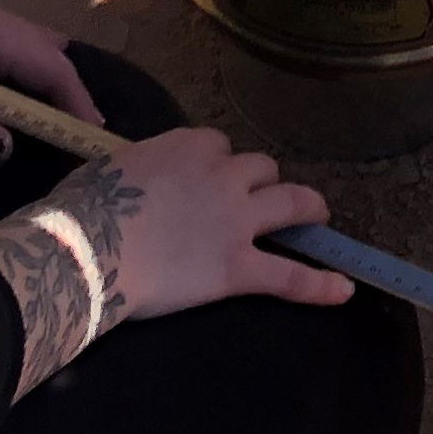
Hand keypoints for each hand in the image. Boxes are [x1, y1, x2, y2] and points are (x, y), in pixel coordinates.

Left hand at [0, 0, 102, 162]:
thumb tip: (10, 151)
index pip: (49, 67)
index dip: (77, 103)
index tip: (97, 141)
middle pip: (47, 52)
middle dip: (71, 92)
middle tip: (89, 139)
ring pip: (30, 44)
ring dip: (51, 79)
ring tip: (66, 120)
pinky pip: (11, 42)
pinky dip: (29, 68)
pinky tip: (25, 94)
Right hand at [0, 124, 349, 397]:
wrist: (91, 246)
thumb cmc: (88, 203)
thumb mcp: (114, 164)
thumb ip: (141, 166)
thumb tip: (138, 175)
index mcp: (189, 146)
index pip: (218, 145)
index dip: (217, 164)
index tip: (208, 179)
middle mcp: (221, 175)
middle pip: (260, 167)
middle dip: (262, 181)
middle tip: (259, 199)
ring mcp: (235, 221)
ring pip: (289, 202)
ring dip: (307, 208)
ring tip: (318, 217)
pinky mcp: (239, 267)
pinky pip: (290, 276)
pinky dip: (320, 284)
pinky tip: (344, 288)